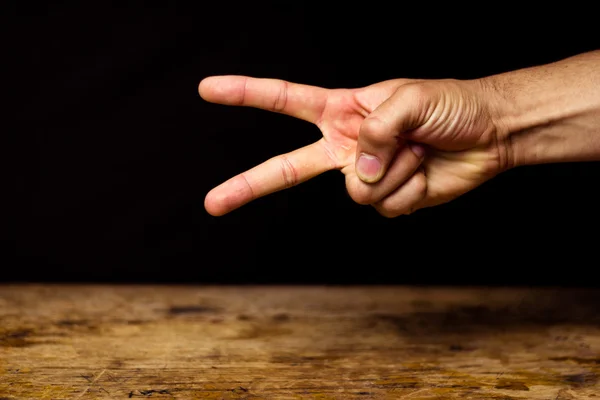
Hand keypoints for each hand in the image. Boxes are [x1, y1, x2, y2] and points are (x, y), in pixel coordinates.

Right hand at [199, 76, 510, 216]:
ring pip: (356, 191)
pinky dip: (409, 190)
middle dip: (248, 185)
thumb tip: (358, 172)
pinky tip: (423, 172)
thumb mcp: (410, 99)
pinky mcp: (388, 198)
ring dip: (394, 171)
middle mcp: (346, 145)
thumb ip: (376, 132)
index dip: (245, 94)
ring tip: (416, 151)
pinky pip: (385, 205)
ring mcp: (365, 174)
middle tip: (212, 203)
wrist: (489, 135)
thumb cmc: (449, 105)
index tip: (208, 90)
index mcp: (342, 110)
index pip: (284, 100)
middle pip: (286, 170)